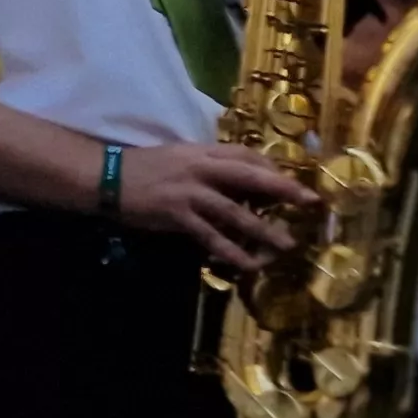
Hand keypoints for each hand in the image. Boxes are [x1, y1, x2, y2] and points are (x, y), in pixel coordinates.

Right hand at [110, 141, 312, 271]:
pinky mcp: (178, 214)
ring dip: (263, 230)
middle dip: (283, 189)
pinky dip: (231, 251)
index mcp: (202, 152)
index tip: (291, 184)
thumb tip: (240, 182)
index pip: (246, 155)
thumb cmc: (144, 168)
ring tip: (286, 245)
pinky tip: (248, 265)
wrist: (107, 178)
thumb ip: (208, 167)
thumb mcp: (180, 158)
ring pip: (235, 212)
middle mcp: (201, 169)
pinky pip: (211, 236)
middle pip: (250, 176)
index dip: (272, 168)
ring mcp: (190, 192)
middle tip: (310, 202)